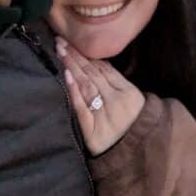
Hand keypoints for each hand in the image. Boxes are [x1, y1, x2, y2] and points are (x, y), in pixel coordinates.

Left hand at [55, 36, 145, 155]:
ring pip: (86, 85)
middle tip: (60, 41)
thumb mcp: (131, 100)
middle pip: (93, 74)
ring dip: (72, 67)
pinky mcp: (93, 131)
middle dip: (76, 56)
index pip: (104, 68)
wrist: (135, 154)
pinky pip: (82, 108)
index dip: (88, 54)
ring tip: (60, 52)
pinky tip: (66, 76)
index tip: (74, 41)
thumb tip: (96, 62)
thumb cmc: (132, 125)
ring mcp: (105, 115)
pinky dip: (74, 91)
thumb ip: (116, 83)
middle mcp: (116, 101)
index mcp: (127, 91)